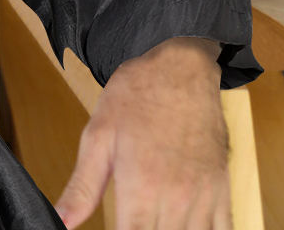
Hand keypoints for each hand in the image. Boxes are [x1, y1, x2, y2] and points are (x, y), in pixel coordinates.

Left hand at [55, 37, 229, 229]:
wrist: (179, 70)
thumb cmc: (135, 97)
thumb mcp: (97, 136)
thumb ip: (81, 187)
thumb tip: (61, 220)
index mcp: (141, 188)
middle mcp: (176, 200)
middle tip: (130, 223)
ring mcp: (204, 199)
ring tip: (150, 224)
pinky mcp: (222, 193)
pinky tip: (183, 227)